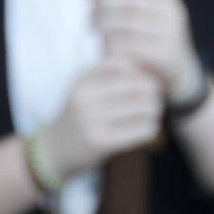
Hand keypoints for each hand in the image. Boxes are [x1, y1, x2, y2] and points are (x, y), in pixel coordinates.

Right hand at [42, 55, 162, 179]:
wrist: (55, 150)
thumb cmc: (79, 115)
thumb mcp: (86, 88)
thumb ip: (111, 75)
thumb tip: (150, 67)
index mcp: (84, 78)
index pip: (125, 63)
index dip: (143, 69)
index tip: (150, 77)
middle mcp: (87, 97)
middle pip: (138, 85)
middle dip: (154, 90)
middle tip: (158, 96)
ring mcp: (93, 120)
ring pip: (143, 107)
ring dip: (155, 110)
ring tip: (154, 112)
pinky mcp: (102, 142)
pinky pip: (141, 130)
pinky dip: (151, 128)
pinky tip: (150, 128)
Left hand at [94, 0, 202, 104]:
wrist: (176, 66)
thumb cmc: (147, 29)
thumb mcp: (141, 7)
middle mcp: (172, 7)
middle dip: (105, 2)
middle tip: (90, 12)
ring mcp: (171, 30)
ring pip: (129, 21)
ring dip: (104, 23)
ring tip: (93, 27)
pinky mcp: (165, 53)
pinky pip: (132, 45)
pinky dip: (113, 44)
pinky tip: (104, 45)